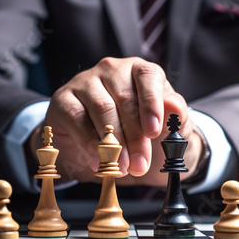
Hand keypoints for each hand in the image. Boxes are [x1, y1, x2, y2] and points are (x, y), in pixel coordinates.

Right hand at [29, 57, 202, 185]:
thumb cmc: (141, 135)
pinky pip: (77, 118)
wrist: (110, 153)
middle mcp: (112, 70)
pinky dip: (89, 143)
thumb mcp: (167, 129)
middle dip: (134, 136)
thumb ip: (174, 117)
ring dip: (113, 144)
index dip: (151, 103)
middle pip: (125, 99)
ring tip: (122, 168)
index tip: (153, 132)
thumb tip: (174, 106)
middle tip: (140, 165)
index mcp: (140, 71)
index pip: (147, 76)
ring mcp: (85, 82)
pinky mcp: (64, 99)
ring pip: (101, 108)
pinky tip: (99, 161)